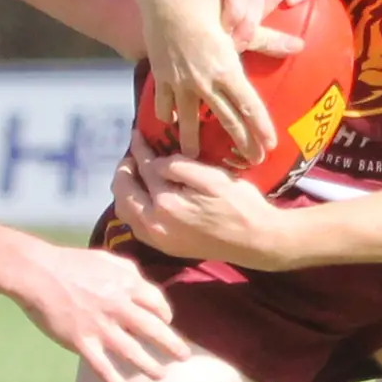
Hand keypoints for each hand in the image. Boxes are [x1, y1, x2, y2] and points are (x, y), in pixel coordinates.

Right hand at [4, 240, 188, 381]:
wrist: (37, 272)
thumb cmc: (71, 263)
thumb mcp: (107, 259)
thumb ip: (130, 272)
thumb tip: (145, 287)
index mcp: (126, 284)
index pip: (157, 303)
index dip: (166, 315)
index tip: (167, 323)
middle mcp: (118, 307)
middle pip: (154, 330)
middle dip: (172, 345)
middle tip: (184, 357)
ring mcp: (100, 326)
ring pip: (132, 353)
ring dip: (149, 366)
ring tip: (160, 375)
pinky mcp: (81, 341)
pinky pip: (103, 367)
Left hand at [112, 141, 304, 270]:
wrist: (257, 241)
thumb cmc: (240, 204)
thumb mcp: (212, 177)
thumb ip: (179, 167)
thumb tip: (155, 162)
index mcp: (166, 204)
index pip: (144, 169)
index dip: (139, 149)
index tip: (137, 134)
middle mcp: (155, 224)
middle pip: (124, 193)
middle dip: (125, 170)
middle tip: (133, 154)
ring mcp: (159, 239)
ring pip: (126, 212)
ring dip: (125, 190)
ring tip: (135, 174)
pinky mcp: (166, 247)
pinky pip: (137, 226)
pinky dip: (134, 208)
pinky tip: (143, 198)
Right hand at [137, 0, 270, 159]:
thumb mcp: (239, 20)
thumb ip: (267, 39)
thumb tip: (298, 46)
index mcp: (227, 69)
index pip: (249, 108)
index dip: (261, 129)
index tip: (269, 147)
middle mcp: (204, 81)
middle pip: (226, 119)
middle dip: (240, 142)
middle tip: (250, 162)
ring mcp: (180, 80)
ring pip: (188, 119)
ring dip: (193, 139)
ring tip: (194, 155)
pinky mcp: (161, 74)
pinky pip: (164, 102)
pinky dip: (167, 114)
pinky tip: (169, 121)